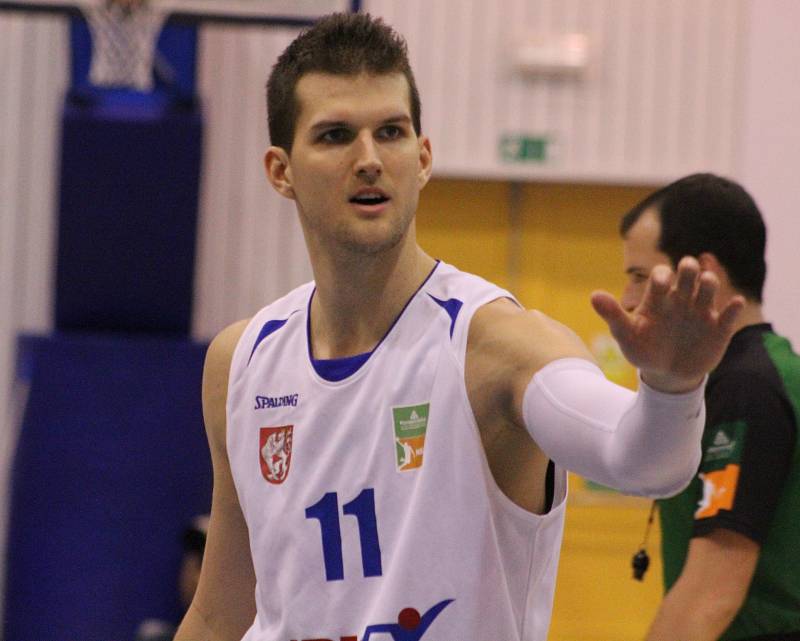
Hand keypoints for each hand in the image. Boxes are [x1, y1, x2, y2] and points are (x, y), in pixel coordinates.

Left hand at [590, 256, 743, 392]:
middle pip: (688, 275)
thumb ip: (613, 314)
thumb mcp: (626, 334)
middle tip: (687, 268)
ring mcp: (701, 312)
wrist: (666, 375)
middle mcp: (681, 299)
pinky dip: (732, 307)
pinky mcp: (718, 328)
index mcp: (658, 298)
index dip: (662, 276)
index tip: (661, 282)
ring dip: (710, 282)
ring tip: (705, 283)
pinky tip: (733, 303)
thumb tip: (593, 295)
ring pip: (709, 288)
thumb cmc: (643, 349)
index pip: (662, 277)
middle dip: (689, 268)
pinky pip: (729, 314)